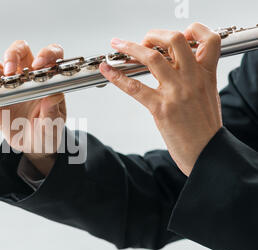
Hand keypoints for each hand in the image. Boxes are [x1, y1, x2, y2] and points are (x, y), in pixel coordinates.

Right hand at [0, 41, 65, 175]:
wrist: (32, 146)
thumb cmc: (46, 131)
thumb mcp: (53, 124)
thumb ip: (53, 110)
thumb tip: (53, 96)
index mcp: (47, 78)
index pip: (50, 54)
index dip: (46, 53)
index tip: (38, 65)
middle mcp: (27, 76)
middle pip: (19, 50)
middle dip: (12, 55)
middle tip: (8, 71)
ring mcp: (9, 84)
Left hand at [99, 23, 222, 175]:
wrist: (208, 153)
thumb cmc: (205, 129)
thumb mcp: (207, 97)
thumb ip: (194, 79)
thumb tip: (176, 68)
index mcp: (206, 75)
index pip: (208, 40)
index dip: (193, 30)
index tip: (174, 35)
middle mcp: (193, 79)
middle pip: (174, 40)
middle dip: (153, 35)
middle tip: (143, 41)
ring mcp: (177, 92)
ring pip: (152, 57)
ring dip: (130, 47)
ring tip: (117, 45)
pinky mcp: (162, 108)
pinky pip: (135, 87)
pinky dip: (117, 76)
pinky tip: (107, 70)